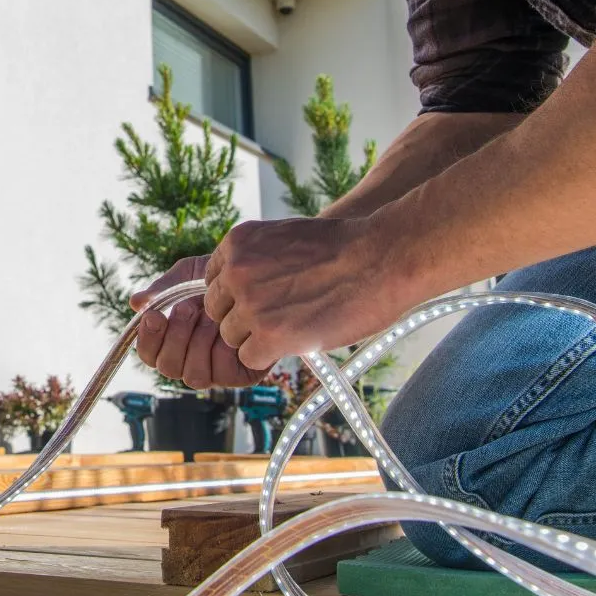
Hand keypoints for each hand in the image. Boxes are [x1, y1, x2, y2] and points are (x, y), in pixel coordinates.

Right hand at [130, 256, 270, 388]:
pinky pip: (221, 373)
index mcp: (175, 340)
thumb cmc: (224, 277)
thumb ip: (163, 289)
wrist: (262, 276)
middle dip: (175, 337)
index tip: (153, 315)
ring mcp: (216, 369)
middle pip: (168, 368)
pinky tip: (228, 327)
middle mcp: (192, 359)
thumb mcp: (189, 275)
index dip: (147, 340)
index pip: (150, 354)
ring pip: (193, 377)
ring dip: (198, 343)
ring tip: (210, 315)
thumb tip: (135, 303)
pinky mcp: (240, 375)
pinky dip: (221, 350)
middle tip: (187, 308)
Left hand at [204, 217, 406, 369]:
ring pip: (232, 337)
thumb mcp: (284, 238)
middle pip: (217, 311)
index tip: (262, 297)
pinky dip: (270, 354)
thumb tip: (237, 289)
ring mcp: (250, 305)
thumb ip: (255, 260)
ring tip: (294, 324)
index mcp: (237, 243)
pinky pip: (249, 357)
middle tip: (279, 315)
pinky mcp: (268, 335)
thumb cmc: (343, 247)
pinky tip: (296, 339)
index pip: (213, 281)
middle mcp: (236, 272)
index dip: (237, 294)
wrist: (382, 257)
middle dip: (243, 317)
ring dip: (258, 337)